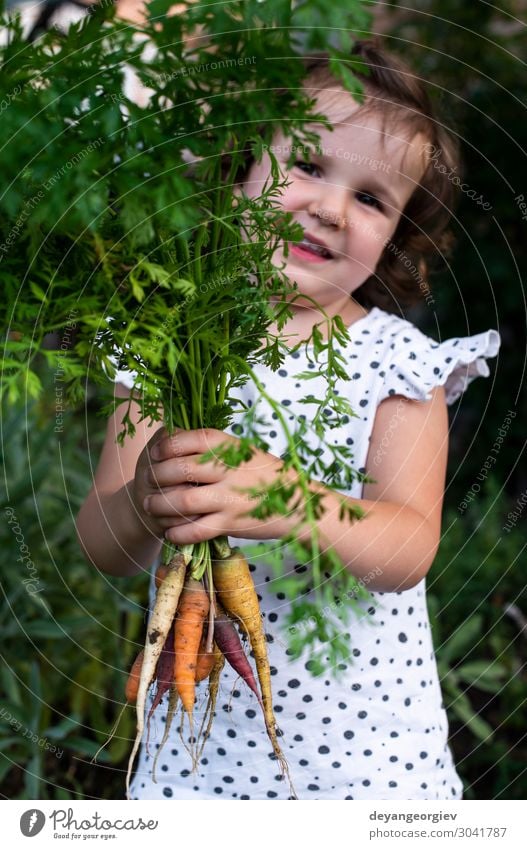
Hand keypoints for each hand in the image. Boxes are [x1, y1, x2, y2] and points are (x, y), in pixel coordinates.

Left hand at [139, 427, 293, 544]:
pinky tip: (169, 532)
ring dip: (160, 505)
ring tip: (150, 506)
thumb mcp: (243, 451)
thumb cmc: (266, 474)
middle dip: (156, 476)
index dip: (167, 445)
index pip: (189, 439)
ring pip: (182, 501)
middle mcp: (228, 470)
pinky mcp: (231, 523)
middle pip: (179, 470)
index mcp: (230, 447)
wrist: (298, 503)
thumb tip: (176, 441)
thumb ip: (215, 448)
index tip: (156, 452)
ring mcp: (229, 498)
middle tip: (146, 482)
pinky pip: (195, 530)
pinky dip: (177, 532)